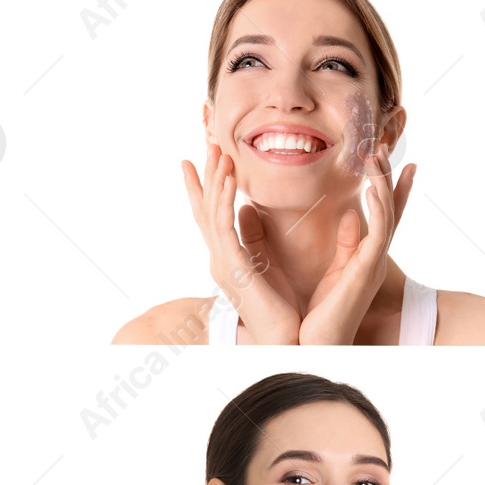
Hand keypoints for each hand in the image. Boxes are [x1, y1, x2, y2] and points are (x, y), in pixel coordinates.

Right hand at [184, 145, 301, 343]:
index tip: (199, 161)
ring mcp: (222, 260)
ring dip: (215, 178)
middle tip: (206, 143)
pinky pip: (224, 223)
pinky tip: (230, 174)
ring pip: (212, 210)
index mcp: (229, 258)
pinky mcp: (231, 264)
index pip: (213, 216)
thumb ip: (257, 239)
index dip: (205, 188)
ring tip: (219, 151)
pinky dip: (223, 196)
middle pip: (205, 208)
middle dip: (205, 175)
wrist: (285, 340)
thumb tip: (251, 212)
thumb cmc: (284, 310)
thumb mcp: (267, 267)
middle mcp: (219, 257)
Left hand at [299, 144, 415, 344]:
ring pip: (387, 214)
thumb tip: (349, 215)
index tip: (395, 159)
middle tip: (385, 146)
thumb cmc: (321, 313)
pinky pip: (379, 233)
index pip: (381, 214)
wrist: (313, 345)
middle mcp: (372, 256)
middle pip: (390, 208)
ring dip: (384, 183)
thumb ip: (343, 244)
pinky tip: (373, 186)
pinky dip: (379, 208)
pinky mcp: (367, 270)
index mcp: (362, 255)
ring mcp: (373, 262)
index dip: (392, 187)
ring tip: (378, 155)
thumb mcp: (332, 271)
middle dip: (390, 177)